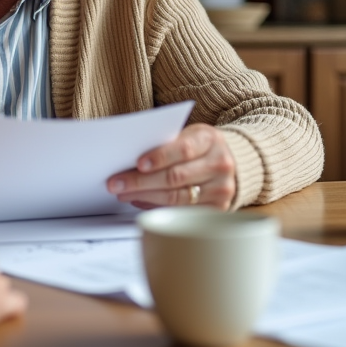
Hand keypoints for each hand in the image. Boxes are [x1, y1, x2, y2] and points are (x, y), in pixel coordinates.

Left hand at [106, 123, 235, 208]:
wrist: (228, 160)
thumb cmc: (199, 146)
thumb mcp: (187, 135)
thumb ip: (166, 143)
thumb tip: (129, 160)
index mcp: (210, 140)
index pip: (183, 150)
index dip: (160, 157)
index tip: (138, 164)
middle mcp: (220, 165)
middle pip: (175, 177)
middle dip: (141, 182)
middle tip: (117, 184)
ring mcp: (221, 189)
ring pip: (176, 197)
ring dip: (145, 196)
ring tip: (124, 193)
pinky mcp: (217, 208)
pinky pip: (181, 211)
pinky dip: (156, 206)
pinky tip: (140, 200)